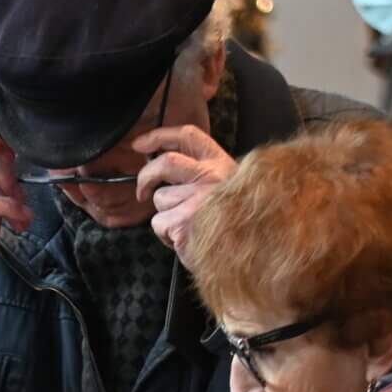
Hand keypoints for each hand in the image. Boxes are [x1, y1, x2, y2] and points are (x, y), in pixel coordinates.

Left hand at [135, 125, 236, 262]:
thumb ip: (203, 175)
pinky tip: (184, 240)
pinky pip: (159, 223)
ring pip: (161, 198)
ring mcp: (197, 199)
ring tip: (186, 226)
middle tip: (143, 190)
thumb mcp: (229, 189)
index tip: (141, 144)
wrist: (251, 255)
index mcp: (221, 164)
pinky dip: (165, 234)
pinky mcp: (184, 222)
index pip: (188, 136)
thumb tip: (163, 168)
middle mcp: (211, 176)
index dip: (159, 136)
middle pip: (166, 162)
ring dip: (165, 214)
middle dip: (146, 176)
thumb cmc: (237, 226)